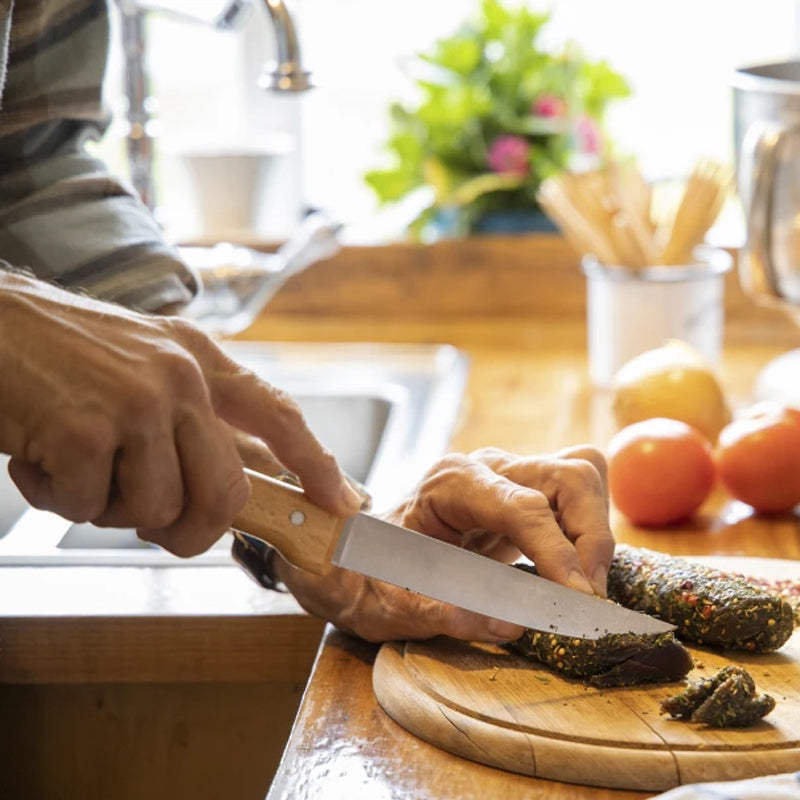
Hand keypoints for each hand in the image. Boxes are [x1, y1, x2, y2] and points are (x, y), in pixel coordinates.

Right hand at [0, 271, 361, 555]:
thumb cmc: (59, 352)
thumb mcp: (144, 363)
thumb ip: (195, 416)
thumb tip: (246, 475)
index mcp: (198, 358)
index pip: (278, 414)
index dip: (317, 464)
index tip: (341, 502)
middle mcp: (180, 377)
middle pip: (226, 495)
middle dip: (191, 530)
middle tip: (152, 523)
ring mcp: (138, 402)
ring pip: (158, 510)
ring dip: (110, 507)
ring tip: (78, 463)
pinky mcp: (90, 430)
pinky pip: (91, 508)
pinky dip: (60, 498)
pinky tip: (40, 455)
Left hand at [273, 445, 613, 642]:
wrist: (356, 556)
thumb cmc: (368, 574)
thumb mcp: (390, 602)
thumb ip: (442, 611)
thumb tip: (508, 626)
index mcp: (450, 483)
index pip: (523, 506)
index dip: (558, 552)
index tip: (578, 599)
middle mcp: (487, 468)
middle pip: (569, 475)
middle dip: (592, 536)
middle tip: (585, 598)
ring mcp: (509, 478)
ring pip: (582, 478)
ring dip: (596, 534)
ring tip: (582, 590)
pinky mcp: (524, 496)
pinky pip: (576, 500)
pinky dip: (588, 535)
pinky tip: (573, 575)